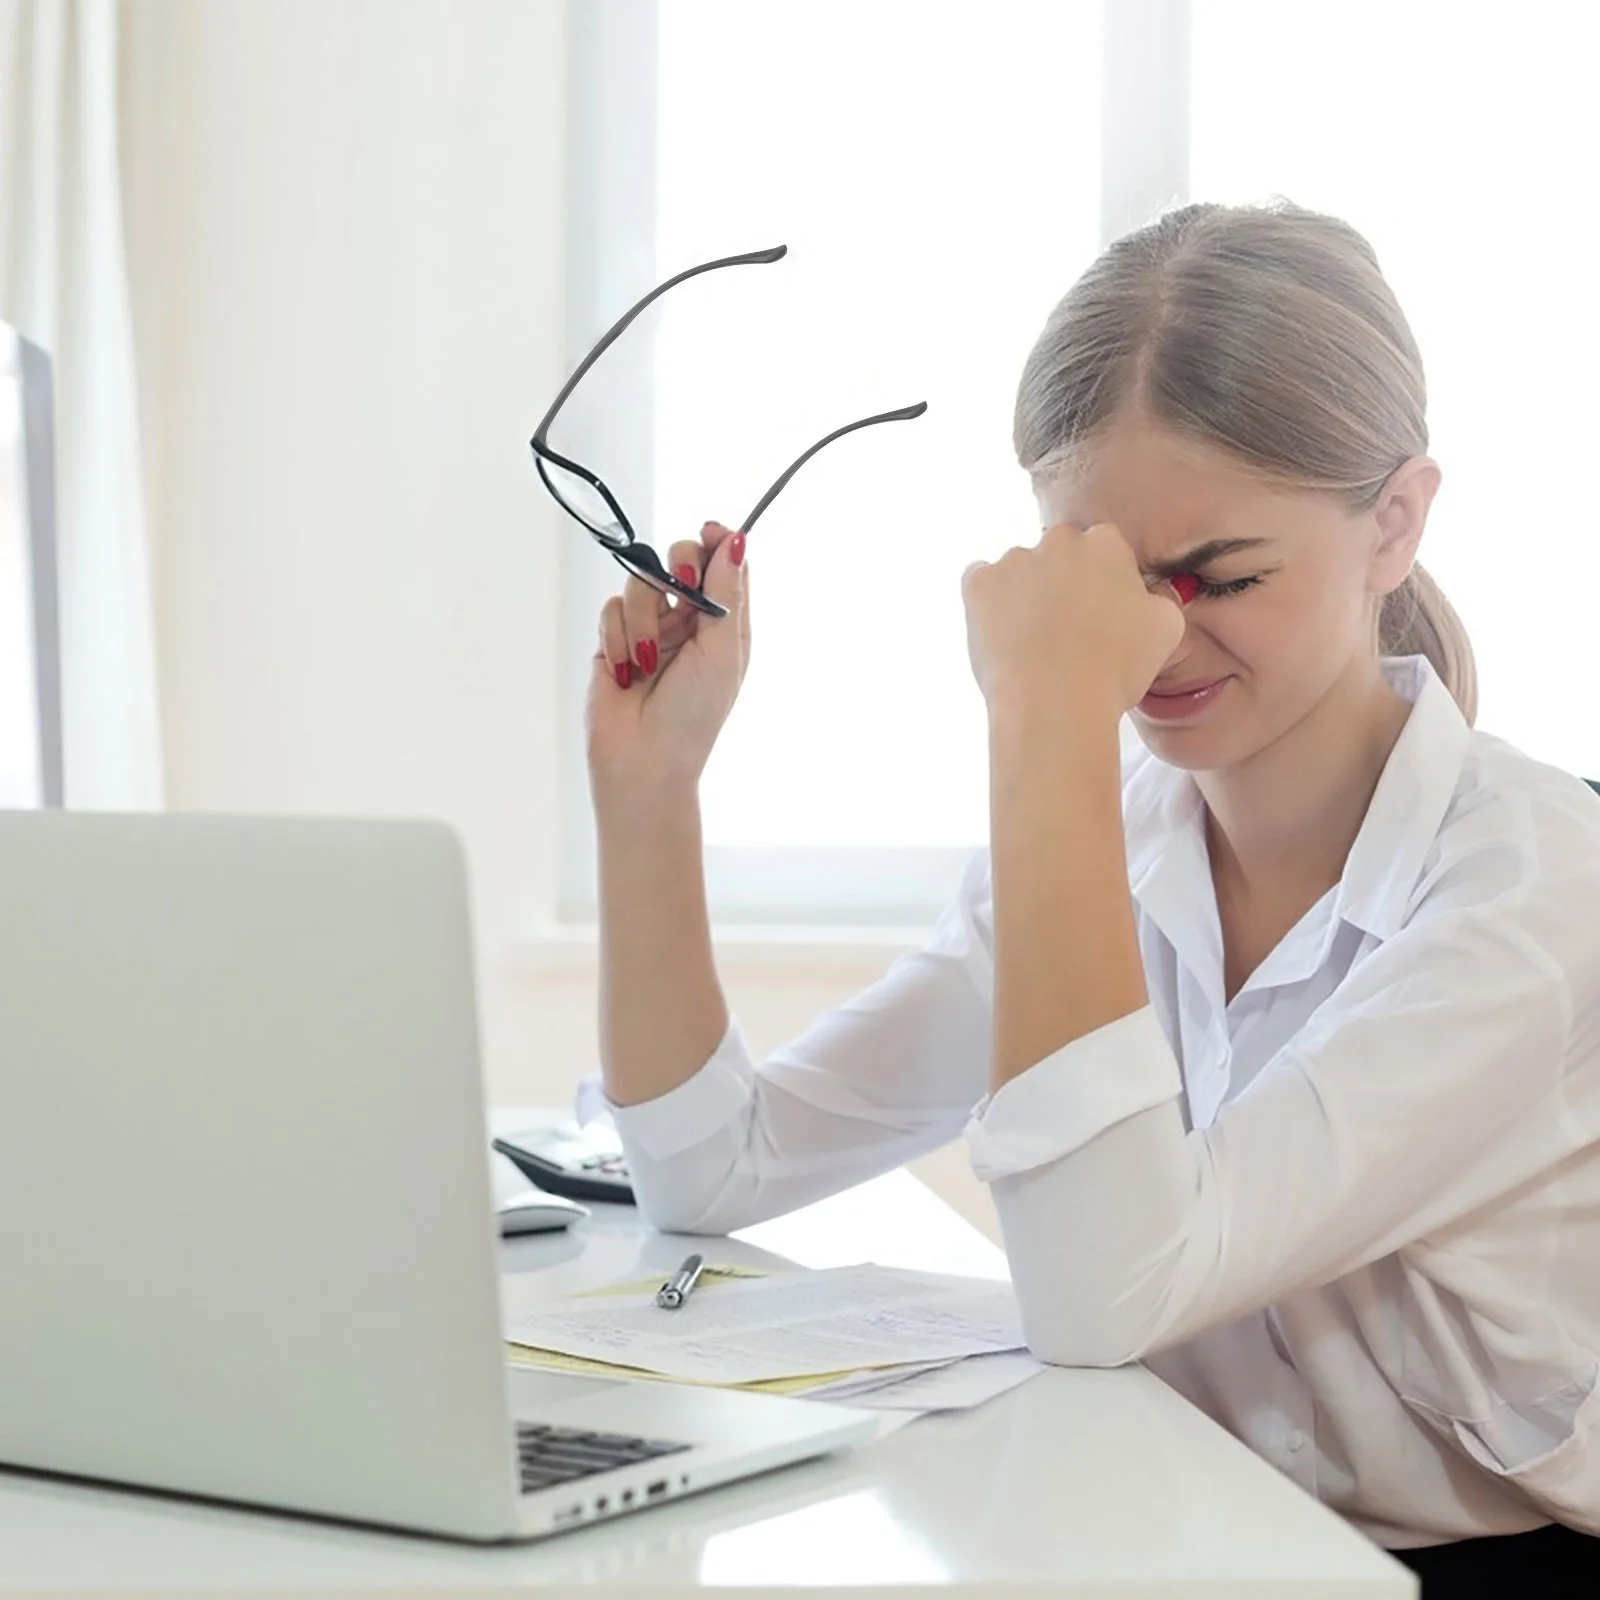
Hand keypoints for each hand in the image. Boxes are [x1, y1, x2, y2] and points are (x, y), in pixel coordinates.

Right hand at [586, 521, 750, 801]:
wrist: (643, 761)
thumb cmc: (693, 717)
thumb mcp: (721, 652)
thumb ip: (726, 593)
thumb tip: (737, 539)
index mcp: (724, 625)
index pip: (723, 565)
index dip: (716, 541)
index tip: (709, 530)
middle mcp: (689, 621)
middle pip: (681, 559)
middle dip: (677, 567)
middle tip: (679, 585)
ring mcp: (651, 628)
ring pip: (641, 582)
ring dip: (644, 619)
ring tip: (647, 662)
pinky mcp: (615, 639)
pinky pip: (611, 608)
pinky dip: (618, 637)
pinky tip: (626, 671)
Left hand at [961, 521, 1184, 719]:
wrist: (1055, 704)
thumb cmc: (1114, 670)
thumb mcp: (1166, 629)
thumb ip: (1160, 598)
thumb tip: (1150, 594)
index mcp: (1105, 544)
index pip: (1103, 551)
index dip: (1101, 585)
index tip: (1098, 614)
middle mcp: (1059, 541)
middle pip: (1059, 555)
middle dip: (1061, 583)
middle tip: (1066, 629)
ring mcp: (1014, 559)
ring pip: (1018, 571)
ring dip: (1024, 595)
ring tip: (1032, 642)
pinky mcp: (978, 584)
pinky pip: (980, 583)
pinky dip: (987, 605)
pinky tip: (1002, 636)